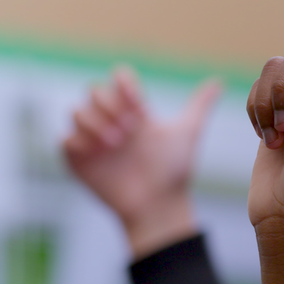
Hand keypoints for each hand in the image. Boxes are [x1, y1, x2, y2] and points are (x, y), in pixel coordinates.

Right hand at [63, 68, 221, 257]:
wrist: (159, 203)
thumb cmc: (173, 170)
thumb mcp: (187, 133)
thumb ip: (198, 106)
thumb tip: (218, 81)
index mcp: (133, 111)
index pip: (119, 80)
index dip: (125, 85)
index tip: (141, 105)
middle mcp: (111, 121)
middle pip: (94, 90)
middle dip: (109, 105)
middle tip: (130, 129)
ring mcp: (92, 139)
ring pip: (76, 112)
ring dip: (95, 122)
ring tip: (116, 143)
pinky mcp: (78, 159)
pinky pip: (65, 140)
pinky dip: (79, 142)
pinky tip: (99, 152)